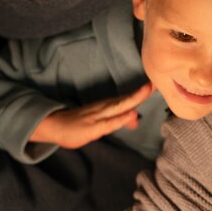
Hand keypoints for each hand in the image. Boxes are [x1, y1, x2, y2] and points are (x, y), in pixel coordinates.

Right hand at [30, 82, 153, 148]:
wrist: (54, 125)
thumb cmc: (81, 123)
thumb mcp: (103, 123)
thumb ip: (119, 120)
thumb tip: (135, 119)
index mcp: (108, 106)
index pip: (128, 98)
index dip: (143, 92)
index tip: (157, 84)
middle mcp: (104, 108)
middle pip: (126, 99)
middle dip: (142, 92)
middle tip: (156, 82)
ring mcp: (97, 116)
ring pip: (118, 107)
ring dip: (134, 99)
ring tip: (147, 90)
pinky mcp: (91, 128)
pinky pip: (108, 123)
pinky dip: (120, 118)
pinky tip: (131, 114)